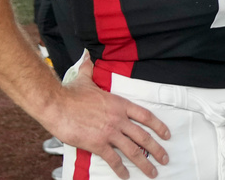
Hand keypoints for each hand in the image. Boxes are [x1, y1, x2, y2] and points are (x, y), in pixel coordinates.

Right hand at [48, 57, 169, 179]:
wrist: (57, 105)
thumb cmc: (71, 93)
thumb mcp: (85, 79)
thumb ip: (90, 69)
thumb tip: (87, 56)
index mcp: (120, 104)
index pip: (146, 116)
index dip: (159, 126)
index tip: (167, 135)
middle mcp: (119, 119)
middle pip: (144, 136)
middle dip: (157, 149)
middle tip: (165, 159)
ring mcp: (110, 132)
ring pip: (133, 150)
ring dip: (145, 163)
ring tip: (152, 172)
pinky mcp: (98, 144)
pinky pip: (113, 159)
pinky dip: (121, 169)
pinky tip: (126, 176)